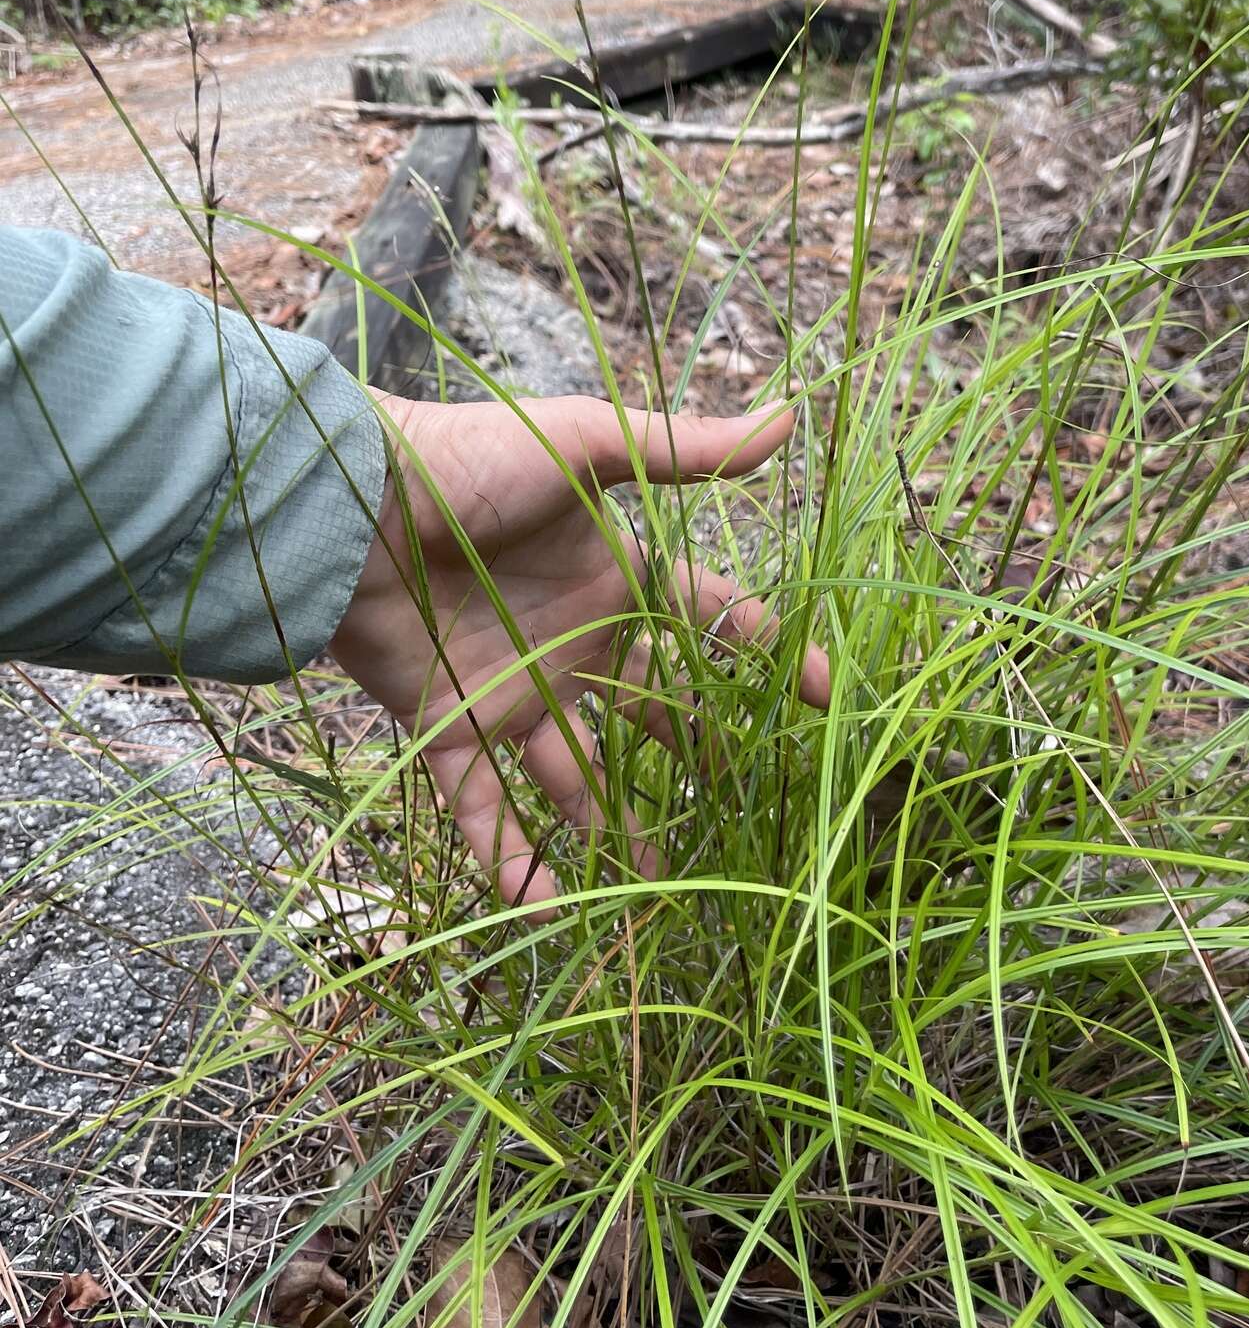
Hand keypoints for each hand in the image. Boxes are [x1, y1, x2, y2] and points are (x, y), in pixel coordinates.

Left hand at [331, 393, 828, 905]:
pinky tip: (547, 910)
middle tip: (753, 803)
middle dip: (701, 751)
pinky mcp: (452, 727)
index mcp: (614, 575)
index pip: (707, 618)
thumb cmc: (469, 462)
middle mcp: (574, 640)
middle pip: (654, 708)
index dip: (762, 648)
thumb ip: (684, 447)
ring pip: (581, 775)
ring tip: (665, 888)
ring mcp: (515, 690)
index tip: (820, 692)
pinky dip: (511, 861)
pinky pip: (486, 809)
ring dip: (619, 830)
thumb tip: (789, 417)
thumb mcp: (586, 443)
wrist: (349, 503)